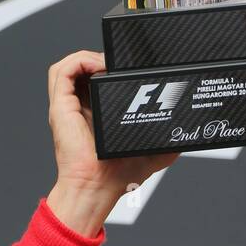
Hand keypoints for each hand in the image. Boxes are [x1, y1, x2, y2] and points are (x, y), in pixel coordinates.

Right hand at [45, 50, 179, 234]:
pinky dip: (79, 61)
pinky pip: (61, 71)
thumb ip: (167, 139)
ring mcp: (68, 106)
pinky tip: (98, 66)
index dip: (110, 69)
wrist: (98, 188)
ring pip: (69, 66)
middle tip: (121, 64)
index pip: (97, 81)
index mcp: (95, 114)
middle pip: (84, 69)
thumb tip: (185, 132)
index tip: (128, 70)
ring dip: (90, 57)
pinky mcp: (60, 106)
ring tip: (108, 63)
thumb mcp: (153, 152)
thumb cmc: (118, 176)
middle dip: (103, 59)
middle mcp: (79, 108)